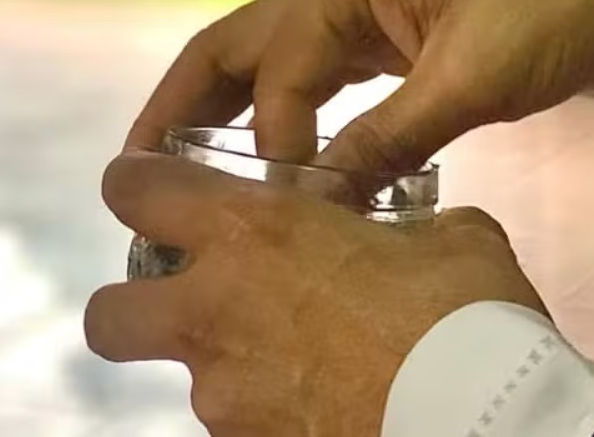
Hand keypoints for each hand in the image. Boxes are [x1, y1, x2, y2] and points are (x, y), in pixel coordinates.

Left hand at [85, 151, 545, 435]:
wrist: (483, 422)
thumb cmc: (463, 313)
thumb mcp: (452, 239)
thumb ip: (410, 225)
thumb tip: (413, 234)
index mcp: (252, 234)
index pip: (137, 190)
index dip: (138, 182)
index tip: (155, 185)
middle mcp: (214, 314)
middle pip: (110, 313)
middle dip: (135, 303)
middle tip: (200, 295)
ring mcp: (225, 397)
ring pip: (190, 378)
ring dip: (230, 362)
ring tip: (308, 359)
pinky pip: (243, 424)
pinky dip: (272, 409)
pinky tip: (329, 400)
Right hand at [127, 0, 593, 171]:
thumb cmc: (556, 4)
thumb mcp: (472, 79)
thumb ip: (388, 141)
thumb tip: (318, 201)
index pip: (278, 74)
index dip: (271, 148)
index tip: (275, 211)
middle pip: (239, 48)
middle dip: (185, 107)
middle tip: (134, 168)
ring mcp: (365, 5)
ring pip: (276, 64)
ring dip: (234, 114)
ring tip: (184, 172)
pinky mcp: (395, 34)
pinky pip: (326, 79)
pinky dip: (298, 117)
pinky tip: (282, 160)